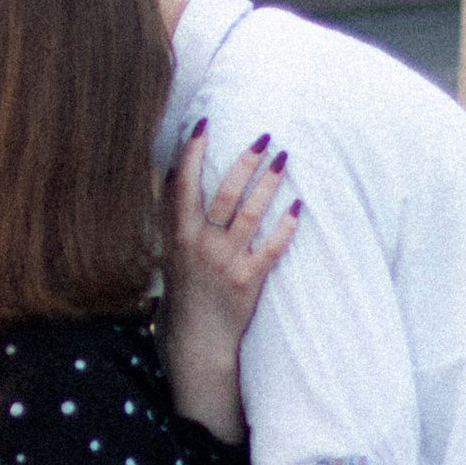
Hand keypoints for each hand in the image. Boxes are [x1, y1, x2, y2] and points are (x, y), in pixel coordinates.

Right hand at [161, 130, 298, 442]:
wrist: (196, 340)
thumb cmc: (184, 290)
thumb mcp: (169, 250)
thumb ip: (172, 213)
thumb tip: (168, 171)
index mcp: (179, 234)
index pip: (183, 184)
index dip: (193, 152)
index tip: (205, 123)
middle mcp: (201, 245)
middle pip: (225, 194)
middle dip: (245, 162)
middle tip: (265, 137)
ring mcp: (225, 263)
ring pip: (250, 215)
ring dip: (268, 184)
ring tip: (285, 160)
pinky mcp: (248, 281)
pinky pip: (270, 248)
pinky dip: (285, 226)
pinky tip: (297, 206)